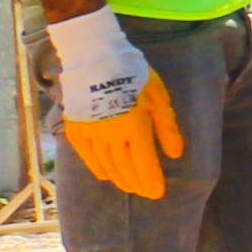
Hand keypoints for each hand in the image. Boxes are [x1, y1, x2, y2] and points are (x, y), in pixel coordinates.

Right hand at [49, 7, 182, 200]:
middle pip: (125, 167)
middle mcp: (112, 136)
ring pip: (107, 164)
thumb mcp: (157, 96)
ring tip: (128, 186)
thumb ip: (166, 127)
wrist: (92, 58)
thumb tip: (175, 154)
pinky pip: (87, 156)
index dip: (151, 180)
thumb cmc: (132, 74)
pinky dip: (97, 168)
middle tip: (144, 193)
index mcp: (135, 128)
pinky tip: (105, 175)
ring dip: (120, 178)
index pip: (145, 164)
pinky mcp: (76, 129)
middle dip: (137, 182)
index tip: (157, 193)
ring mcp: (91, 134)